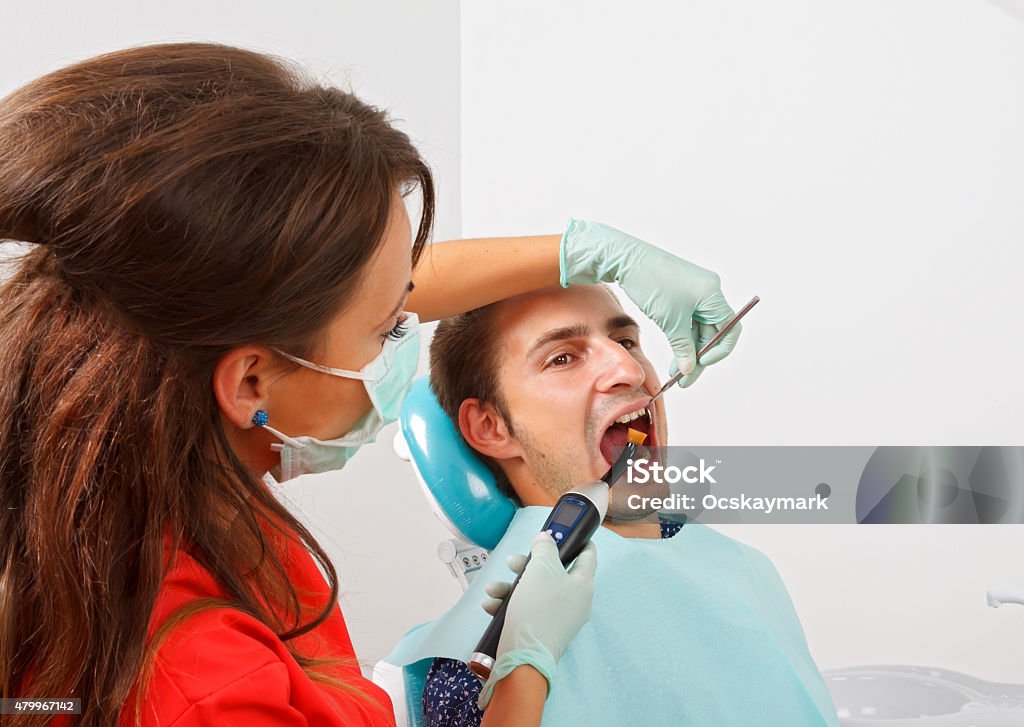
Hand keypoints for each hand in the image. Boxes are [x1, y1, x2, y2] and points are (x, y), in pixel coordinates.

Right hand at [477, 533, 596, 709]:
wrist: (524, 656)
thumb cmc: (538, 608)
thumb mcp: (541, 568)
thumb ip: (545, 548)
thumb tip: (547, 539)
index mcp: (583, 585)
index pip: (587, 556)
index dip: (578, 540)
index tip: (569, 531)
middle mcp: (575, 602)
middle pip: (553, 573)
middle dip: (527, 565)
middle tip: (512, 561)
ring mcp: (559, 619)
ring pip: (535, 592)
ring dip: (511, 587)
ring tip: (493, 590)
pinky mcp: (542, 632)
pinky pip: (528, 610)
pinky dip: (510, 605)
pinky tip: (492, 606)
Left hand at [560, 218, 740, 387]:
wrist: (627, 259)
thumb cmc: (651, 283)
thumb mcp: (670, 322)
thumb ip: (684, 348)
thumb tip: (690, 369)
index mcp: (713, 294)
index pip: (730, 329)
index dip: (718, 351)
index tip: (701, 365)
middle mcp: (709, 291)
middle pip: (714, 332)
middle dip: (700, 356)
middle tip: (684, 378)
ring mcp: (696, 291)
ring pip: (700, 328)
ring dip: (689, 350)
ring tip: (674, 371)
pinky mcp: (682, 292)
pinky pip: (690, 320)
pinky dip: (682, 337)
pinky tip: (674, 353)